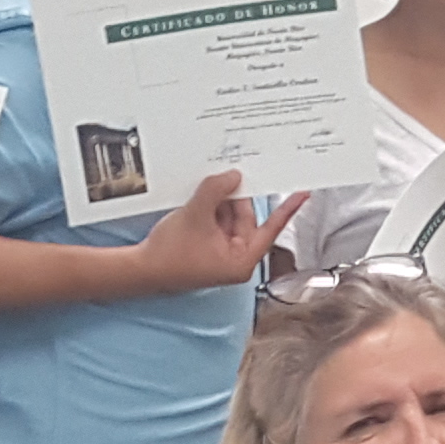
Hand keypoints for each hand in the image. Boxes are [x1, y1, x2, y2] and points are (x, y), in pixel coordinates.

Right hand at [127, 172, 301, 292]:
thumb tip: (233, 176)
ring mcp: (220, 254)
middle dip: (235, 198)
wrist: (141, 269)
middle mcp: (235, 258)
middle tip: (229, 174)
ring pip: (229, 218)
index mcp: (242, 260)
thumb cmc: (170, 253)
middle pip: (245, 219)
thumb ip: (216, 191)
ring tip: (208, 186)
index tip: (303, 193)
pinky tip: (202, 196)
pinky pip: (216, 222)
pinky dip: (210, 209)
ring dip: (220, 202)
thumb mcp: (197, 214)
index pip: (270, 229)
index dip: (287, 209)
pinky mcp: (207, 248)